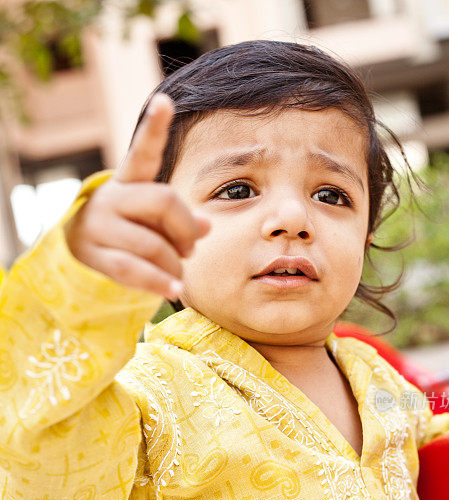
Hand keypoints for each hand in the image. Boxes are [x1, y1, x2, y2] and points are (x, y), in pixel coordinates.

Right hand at [64, 93, 209, 300]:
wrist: (82, 254)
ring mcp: (99, 225)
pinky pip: (133, 269)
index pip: (143, 152)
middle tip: (191, 248)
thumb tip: (207, 225)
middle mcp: (112, 196)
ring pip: (151, 244)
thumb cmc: (131, 232)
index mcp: (129, 180)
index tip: (166, 101)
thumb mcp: (156, 221)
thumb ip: (181, 219)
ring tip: (178, 274)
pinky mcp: (94, 254)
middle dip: (186, 229)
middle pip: (163, 202)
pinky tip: (175, 290)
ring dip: (174, 264)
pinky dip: (159, 282)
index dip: (154, 127)